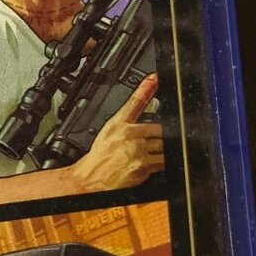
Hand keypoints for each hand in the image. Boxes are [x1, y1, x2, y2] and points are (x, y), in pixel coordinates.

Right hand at [66, 74, 162, 193]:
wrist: (92, 178)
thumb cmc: (100, 156)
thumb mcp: (108, 131)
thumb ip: (127, 119)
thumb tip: (142, 113)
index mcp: (118, 124)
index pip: (135, 102)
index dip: (146, 88)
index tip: (155, 77)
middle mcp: (128, 135)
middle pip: (159, 128)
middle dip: (162, 135)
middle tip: (154, 142)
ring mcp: (136, 150)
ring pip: (163, 144)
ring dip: (163, 150)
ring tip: (153, 154)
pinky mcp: (143, 165)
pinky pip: (163, 161)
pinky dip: (163, 162)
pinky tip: (154, 163)